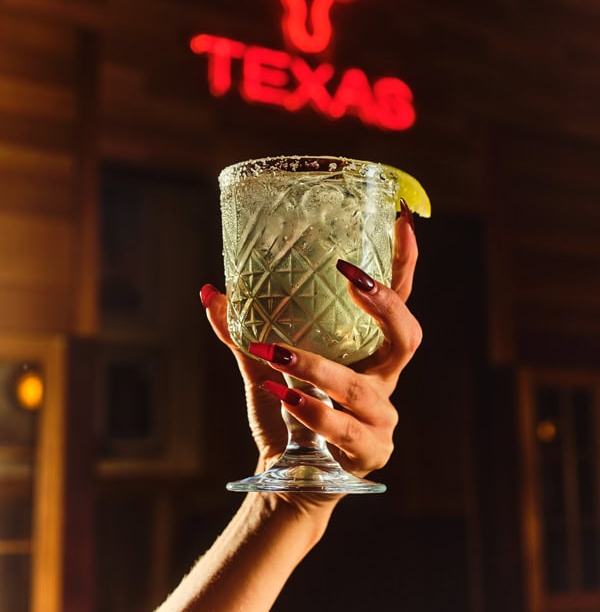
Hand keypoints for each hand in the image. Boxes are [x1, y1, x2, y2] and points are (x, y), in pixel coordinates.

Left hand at [200, 206, 421, 507]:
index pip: (397, 300)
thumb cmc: (289, 417)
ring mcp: (382, 419)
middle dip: (384, 304)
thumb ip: (243, 335)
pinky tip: (284, 397)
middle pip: (407, 336)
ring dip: (319, 367)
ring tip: (278, 354)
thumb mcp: (265, 369)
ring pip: (363, 387)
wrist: (291, 481)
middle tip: (349, 277)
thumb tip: (210, 291)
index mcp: (368, 353)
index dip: (403, 262)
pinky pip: (344, 429)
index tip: (400, 220)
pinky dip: (312, 411)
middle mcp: (384, 381)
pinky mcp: (371, 453)